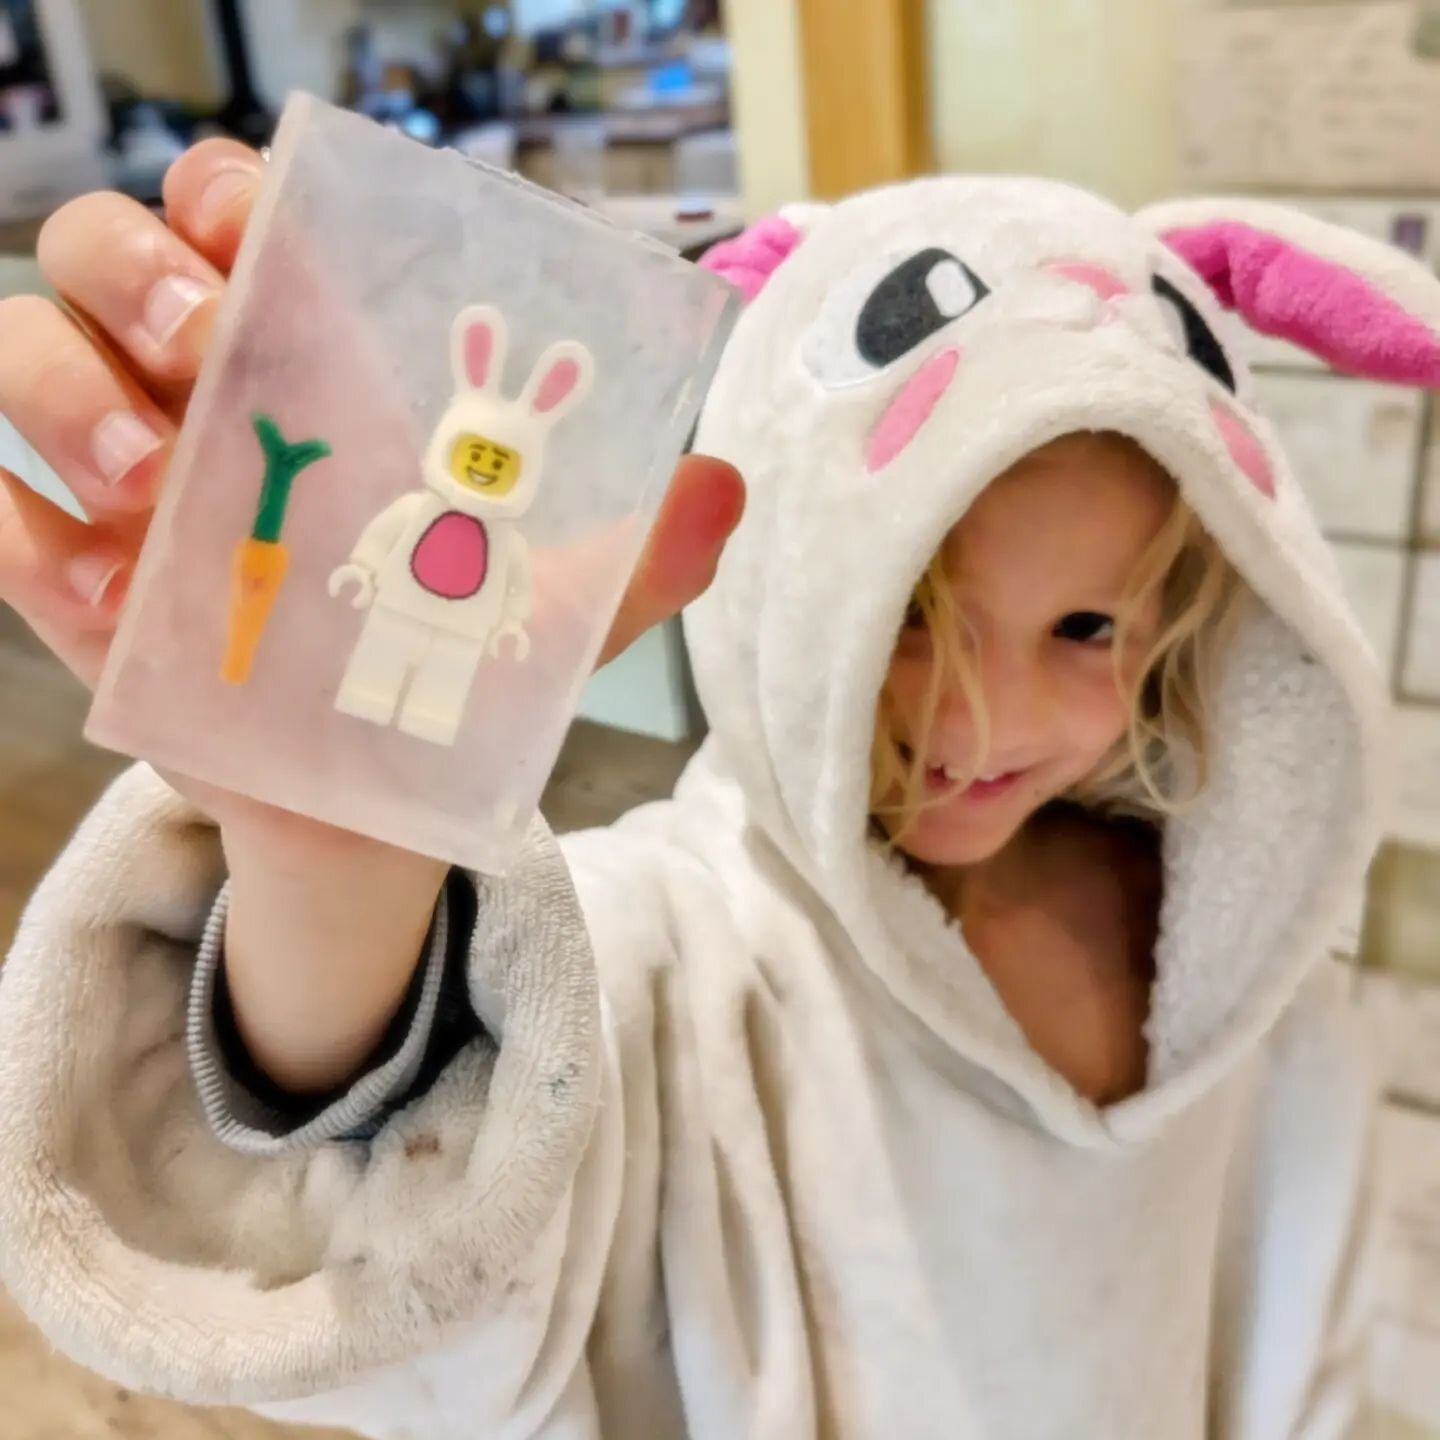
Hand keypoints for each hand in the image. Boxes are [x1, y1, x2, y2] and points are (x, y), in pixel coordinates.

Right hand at [0, 136, 745, 865]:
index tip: (256, 219)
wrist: (376, 798)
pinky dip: (28, 535)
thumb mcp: (553, 609)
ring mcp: (119, 483)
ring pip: (20, 352)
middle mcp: (199, 396)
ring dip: (63, 388)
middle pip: (100, 251)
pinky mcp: (71, 579)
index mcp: (312, 364)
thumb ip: (639, 553)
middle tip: (211, 345)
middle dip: (133, 268)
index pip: (230, 211)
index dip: (223, 188)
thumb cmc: (455, 665)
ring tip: (158, 481)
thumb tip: (723, 487)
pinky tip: (112, 595)